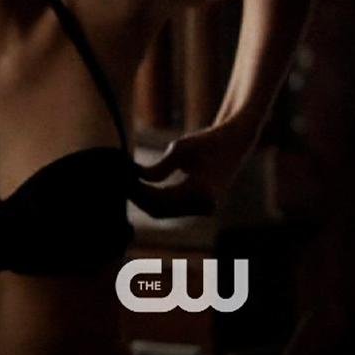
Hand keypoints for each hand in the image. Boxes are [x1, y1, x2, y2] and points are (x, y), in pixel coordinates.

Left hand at [130, 118, 258, 218]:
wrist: (235, 144)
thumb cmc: (208, 141)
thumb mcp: (181, 149)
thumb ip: (159, 167)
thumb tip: (135, 178)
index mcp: (202, 192)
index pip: (160, 199)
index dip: (138, 191)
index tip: (122, 178)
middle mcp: (205, 206)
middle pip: (159, 210)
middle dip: (138, 198)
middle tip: (119, 182)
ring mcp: (203, 209)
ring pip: (164, 212)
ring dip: (144, 200)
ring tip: (126, 183)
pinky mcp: (199, 207)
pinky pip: (171, 208)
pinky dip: (154, 199)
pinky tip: (138, 186)